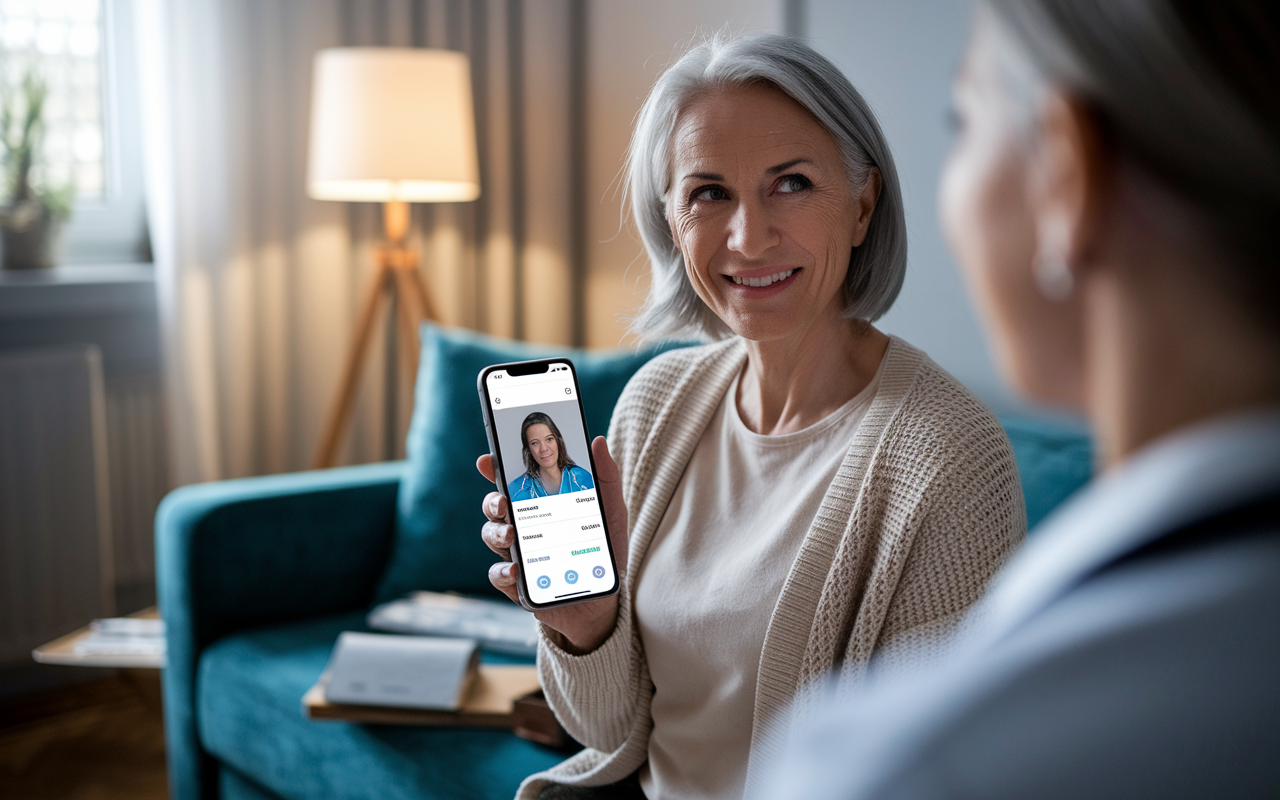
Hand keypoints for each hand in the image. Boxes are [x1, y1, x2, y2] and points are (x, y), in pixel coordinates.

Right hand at [476, 436, 629, 653]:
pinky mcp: (519, 584)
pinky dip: (502, 571)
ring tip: (512, 534)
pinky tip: (515, 569)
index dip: (494, 470)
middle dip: (492, 502)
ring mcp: (519, 555)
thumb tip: (598, 440)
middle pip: (494, 508)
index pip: (511, 483)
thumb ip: (606, 477)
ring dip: (496, 533)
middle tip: (503, 502)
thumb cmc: (606, 548)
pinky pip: (500, 575)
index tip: (487, 460)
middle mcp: (524, 528)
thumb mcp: (611, 510)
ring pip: (492, 537)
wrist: (608, 596)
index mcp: (540, 507)